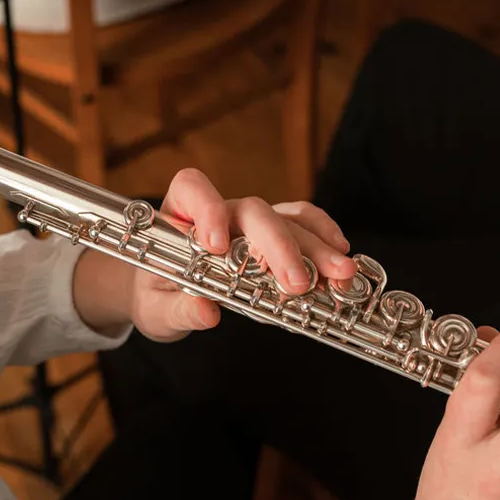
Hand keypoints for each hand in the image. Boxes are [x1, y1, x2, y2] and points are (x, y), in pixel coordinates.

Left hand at [72, 168, 356, 341]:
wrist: (166, 298)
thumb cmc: (158, 297)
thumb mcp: (157, 310)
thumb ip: (178, 310)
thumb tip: (206, 311)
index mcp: (180, 215)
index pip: (192, 188)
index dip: (207, 207)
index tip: (216, 244)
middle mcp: (220, 212)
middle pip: (253, 211)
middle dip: (279, 245)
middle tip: (298, 284)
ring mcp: (250, 222)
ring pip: (286, 219)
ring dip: (314, 246)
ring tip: (340, 275)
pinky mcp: (274, 236)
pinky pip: (303, 223)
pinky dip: (323, 237)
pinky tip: (342, 258)